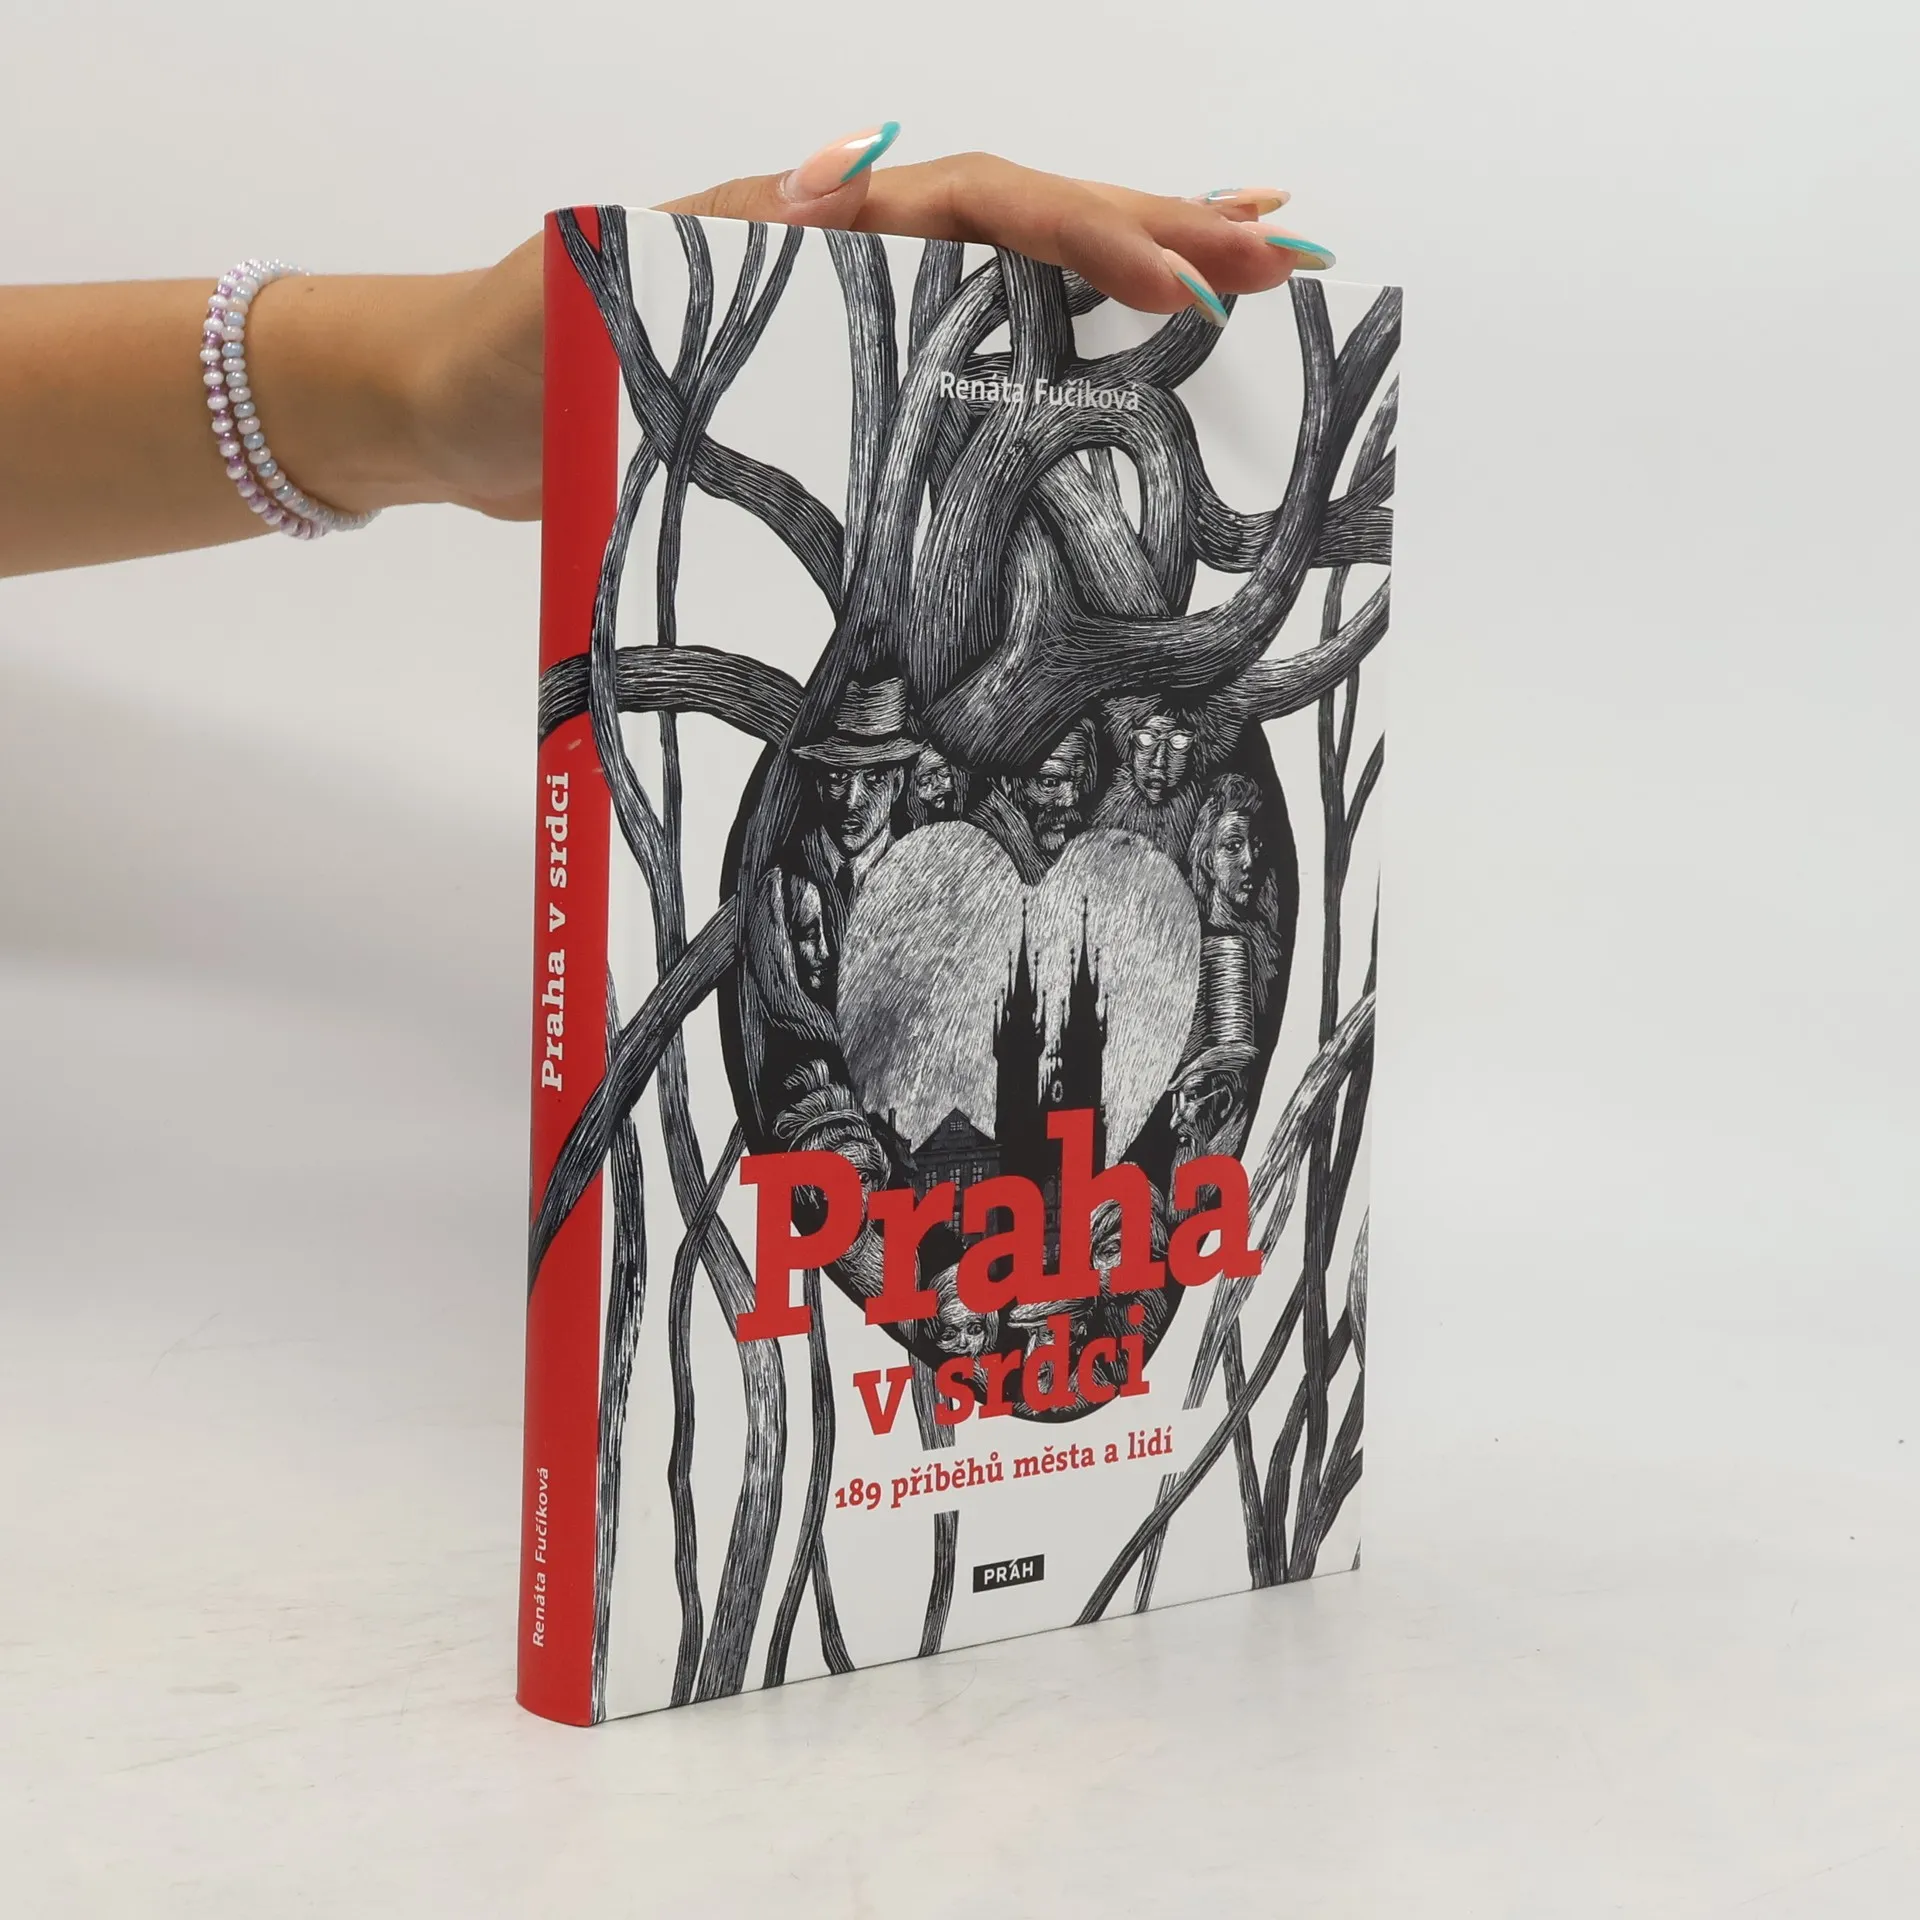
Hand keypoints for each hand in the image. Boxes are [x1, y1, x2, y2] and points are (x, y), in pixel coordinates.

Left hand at [410, 128, 1335, 523]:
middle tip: (1286, 250)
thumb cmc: (508, 354)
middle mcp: (851, 252)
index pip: (980, 205)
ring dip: (1135, 272)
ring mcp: (855, 312)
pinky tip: (1125, 365)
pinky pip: (973, 357)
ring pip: (1022, 279)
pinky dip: (1056, 352)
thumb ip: (697, 237)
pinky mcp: (846, 379)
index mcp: (808, 222)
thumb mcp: (586, 285)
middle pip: (1032, 220)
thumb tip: (839, 174)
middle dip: (1160, 227)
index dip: (1083, 235)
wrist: (455, 413)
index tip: (1180, 280)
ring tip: (1251, 276)